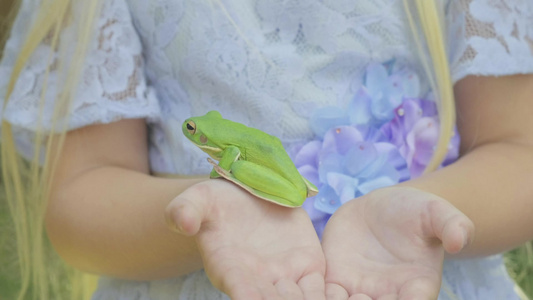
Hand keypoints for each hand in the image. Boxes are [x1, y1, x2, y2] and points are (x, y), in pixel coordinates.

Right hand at [165, 179, 325, 299]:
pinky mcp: (309, 266)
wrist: (246, 197)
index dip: (253, 297)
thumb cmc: (216, 201)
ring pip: (304, 299)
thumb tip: (180, 221)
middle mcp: (259, 281)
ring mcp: (286, 276)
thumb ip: (186, 210)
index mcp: (230, 269)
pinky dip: (333, 296)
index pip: (243, 291)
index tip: (260, 297)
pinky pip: (323, 286)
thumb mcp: (199, 199)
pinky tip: (353, 298)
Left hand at [322, 187, 473, 299]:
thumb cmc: (415, 211)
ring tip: (313, 296)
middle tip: (346, 297)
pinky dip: (311, 295)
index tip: (378, 298)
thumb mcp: (435, 211)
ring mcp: (358, 291)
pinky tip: (296, 290)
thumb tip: (460, 239)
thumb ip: (451, 224)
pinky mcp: (334, 280)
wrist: (383, 208)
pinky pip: (322, 294)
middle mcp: (386, 296)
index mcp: (416, 288)